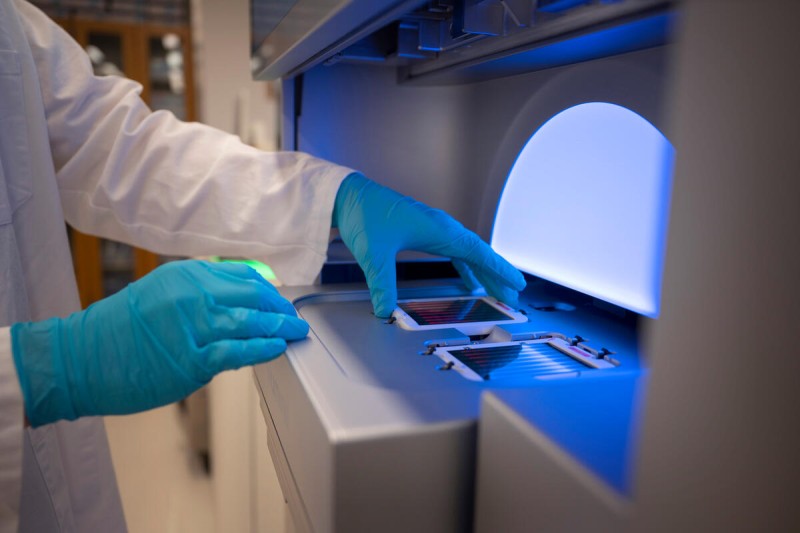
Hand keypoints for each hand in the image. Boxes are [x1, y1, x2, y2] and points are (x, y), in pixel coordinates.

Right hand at [11, 260, 307, 425]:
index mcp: (187, 274)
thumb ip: (200, 291)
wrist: (82, 358)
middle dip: (280, 308)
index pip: (243, 275)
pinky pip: (238, 350)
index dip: (269, 290)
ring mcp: (193, 326)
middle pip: (253, 296)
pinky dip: (263, 348)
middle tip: (295, 318)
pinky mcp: (191, 359)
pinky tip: (277, 348)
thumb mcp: (161, 292)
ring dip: (280, 327)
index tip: (280, 301)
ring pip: (251, 321)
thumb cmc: (121, 330)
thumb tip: (241, 298)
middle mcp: (193, 293)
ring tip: (296, 332)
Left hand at [333, 173, 525, 317]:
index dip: (499, 269)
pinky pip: (455, 251)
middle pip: (479, 254)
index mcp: (438, 230)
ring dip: (484, 272)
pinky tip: (469, 280)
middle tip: (513, 297)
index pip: (478, 252)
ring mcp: (434, 228)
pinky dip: (466, 266)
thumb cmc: (364, 215)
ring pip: (468, 252)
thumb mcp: (373, 254)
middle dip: (497, 276)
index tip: (517, 283)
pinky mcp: (425, 230)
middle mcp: (442, 227)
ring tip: (496, 291)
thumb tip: (385, 310)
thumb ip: (382, 284)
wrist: (350, 194)